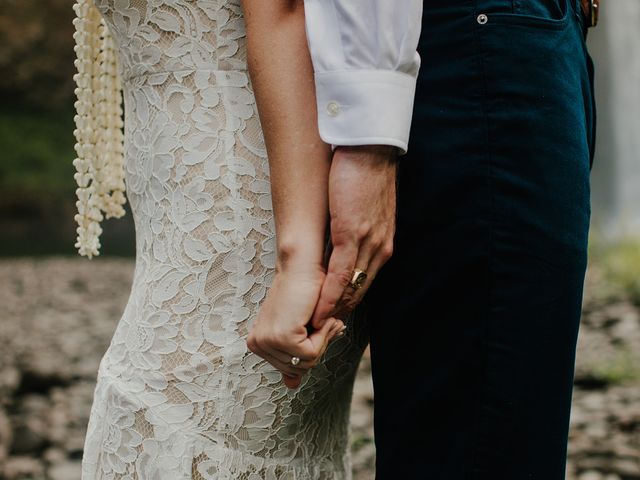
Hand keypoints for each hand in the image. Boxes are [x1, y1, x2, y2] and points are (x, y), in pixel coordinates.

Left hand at [247, 262, 345, 388]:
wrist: (305, 268)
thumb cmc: (307, 294)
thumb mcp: (299, 331)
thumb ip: (294, 358)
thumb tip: (292, 385)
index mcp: (257, 343)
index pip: (292, 369)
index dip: (311, 349)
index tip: (312, 327)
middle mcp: (257, 344)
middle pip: (300, 369)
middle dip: (317, 346)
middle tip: (319, 321)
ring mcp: (267, 341)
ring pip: (307, 362)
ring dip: (322, 340)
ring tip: (317, 317)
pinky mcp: (281, 336)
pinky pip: (311, 353)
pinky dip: (323, 336)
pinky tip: (318, 317)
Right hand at [310, 145, 397, 327]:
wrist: (370, 149)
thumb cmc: (365, 175)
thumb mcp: (366, 210)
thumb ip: (358, 230)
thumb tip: (342, 241)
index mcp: (383, 244)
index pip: (365, 283)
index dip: (348, 302)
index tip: (332, 318)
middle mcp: (379, 249)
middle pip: (359, 292)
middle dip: (340, 313)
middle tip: (321, 331)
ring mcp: (368, 243)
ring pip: (350, 289)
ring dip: (332, 311)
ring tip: (314, 328)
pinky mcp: (352, 234)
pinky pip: (341, 274)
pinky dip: (329, 295)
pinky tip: (318, 309)